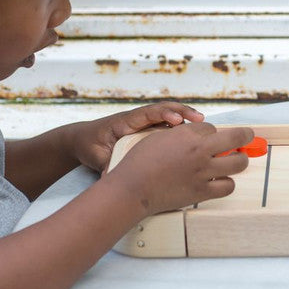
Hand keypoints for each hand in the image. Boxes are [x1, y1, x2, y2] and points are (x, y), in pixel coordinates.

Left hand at [68, 101, 204, 172]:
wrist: (84, 140)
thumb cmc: (90, 146)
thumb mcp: (96, 158)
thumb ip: (106, 166)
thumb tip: (112, 179)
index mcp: (125, 121)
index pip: (147, 113)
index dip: (163, 115)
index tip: (177, 121)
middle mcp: (138, 119)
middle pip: (164, 109)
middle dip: (182, 112)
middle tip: (199, 119)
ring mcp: (144, 123)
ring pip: (169, 115)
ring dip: (186, 118)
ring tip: (204, 126)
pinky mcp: (149, 130)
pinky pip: (168, 126)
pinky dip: (182, 128)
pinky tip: (195, 137)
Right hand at [106, 122, 251, 214]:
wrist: (132, 188)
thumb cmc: (140, 162)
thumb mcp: (159, 137)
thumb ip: (180, 135)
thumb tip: (196, 134)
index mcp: (188, 134)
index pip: (212, 128)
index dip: (210, 133)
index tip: (208, 138)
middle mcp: (200, 151)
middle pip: (237, 137)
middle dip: (244, 135)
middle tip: (247, 136)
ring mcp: (204, 172)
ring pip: (238, 162)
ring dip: (239, 160)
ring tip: (236, 160)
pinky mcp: (203, 191)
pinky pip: (228, 186)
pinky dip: (227, 183)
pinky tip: (221, 181)